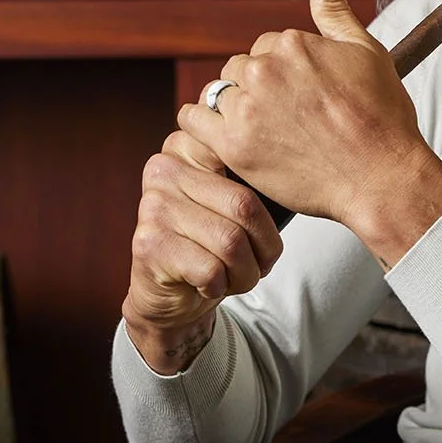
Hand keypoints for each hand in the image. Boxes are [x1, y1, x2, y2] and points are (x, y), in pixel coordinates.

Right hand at [121, 128, 283, 373]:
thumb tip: (291, 166)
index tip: (261, 226)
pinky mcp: (149, 245)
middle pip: (245, 206)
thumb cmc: (207, 244)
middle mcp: (164, 170)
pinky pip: (210, 269)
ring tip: (235, 277)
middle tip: (260, 265)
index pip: (245, 160)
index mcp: (185, 149)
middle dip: (264, 248)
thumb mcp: (227, 202)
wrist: (166, 294)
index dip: (267, 204)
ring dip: (244, 273)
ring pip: (231, 242)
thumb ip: (247, 176)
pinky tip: (208, 285)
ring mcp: (154, 206)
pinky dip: (220, 286)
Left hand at [177, 0, 441, 243]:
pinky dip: (203, 125)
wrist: (381, 177)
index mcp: (291, 43)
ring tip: (264, 131)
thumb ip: (335, 7)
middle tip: (287, 119)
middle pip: (241, 68)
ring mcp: (246, 107)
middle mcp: (264, 69)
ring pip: (219, 92)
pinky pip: (192, 120)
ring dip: (234, 107)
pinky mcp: (233, 145)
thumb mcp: (365, 51)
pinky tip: (224, 135)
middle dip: (258, 89)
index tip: (303, 97)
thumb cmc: (381, 118)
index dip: (285, 72)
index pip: (268, 46)